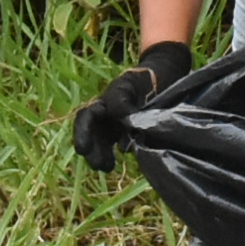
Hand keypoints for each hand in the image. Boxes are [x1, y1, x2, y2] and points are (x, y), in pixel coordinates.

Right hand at [70, 41, 192, 172]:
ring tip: (108, 167)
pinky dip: (123, 152)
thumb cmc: (141, 78)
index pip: (85, 118)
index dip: (81, 134)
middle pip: (93, 136)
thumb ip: (120, 101)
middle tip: (100, 165)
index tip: (82, 149)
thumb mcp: (127, 84)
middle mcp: (107, 118)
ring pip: (105, 144)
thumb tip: (123, 121)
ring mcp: (119, 128)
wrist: (162, 78)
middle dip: (93, 151)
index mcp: (101, 104)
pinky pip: (123, 146)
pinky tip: (127, 157)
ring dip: (103, 156)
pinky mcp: (133, 135)